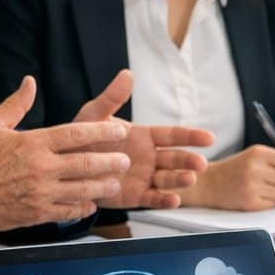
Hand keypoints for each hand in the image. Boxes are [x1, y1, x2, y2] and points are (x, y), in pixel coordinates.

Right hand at [0, 77, 132, 233]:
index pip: (75, 134)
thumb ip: (16, 104)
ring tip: (115, 182)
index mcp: (32, 144)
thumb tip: (29, 83)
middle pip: (86, 163)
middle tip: (126, 160)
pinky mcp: (36, 214)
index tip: (119, 130)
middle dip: (111, 161)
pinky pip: (67, 212)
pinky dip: (82, 209)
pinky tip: (90, 204)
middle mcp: (40, 168)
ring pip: (82, 190)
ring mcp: (40, 193)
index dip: (102, 131)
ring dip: (103, 186)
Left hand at [71, 70, 214, 208]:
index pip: (173, 135)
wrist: (65, 167)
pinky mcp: (135, 196)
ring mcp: (144, 177)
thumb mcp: (94, 116)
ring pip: (168, 179)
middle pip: (175, 158)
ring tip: (189, 179)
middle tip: (201, 163)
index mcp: (145, 136)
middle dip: (189, 160)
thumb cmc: (82, 138)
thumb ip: (112, 98)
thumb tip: (127, 74)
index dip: (191, 136)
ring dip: (180, 179)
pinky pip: (152, 199)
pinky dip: (164, 200)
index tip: (209, 138)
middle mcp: (149, 157)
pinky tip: (173, 200)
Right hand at [186, 145, 274, 209]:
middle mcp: (255, 169)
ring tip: (269, 189)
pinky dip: (272, 202)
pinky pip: (273, 205)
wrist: (208, 183)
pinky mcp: (248, 202)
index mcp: (259, 153)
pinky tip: (261, 196)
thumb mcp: (256, 156)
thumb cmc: (235, 168)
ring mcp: (251, 187)